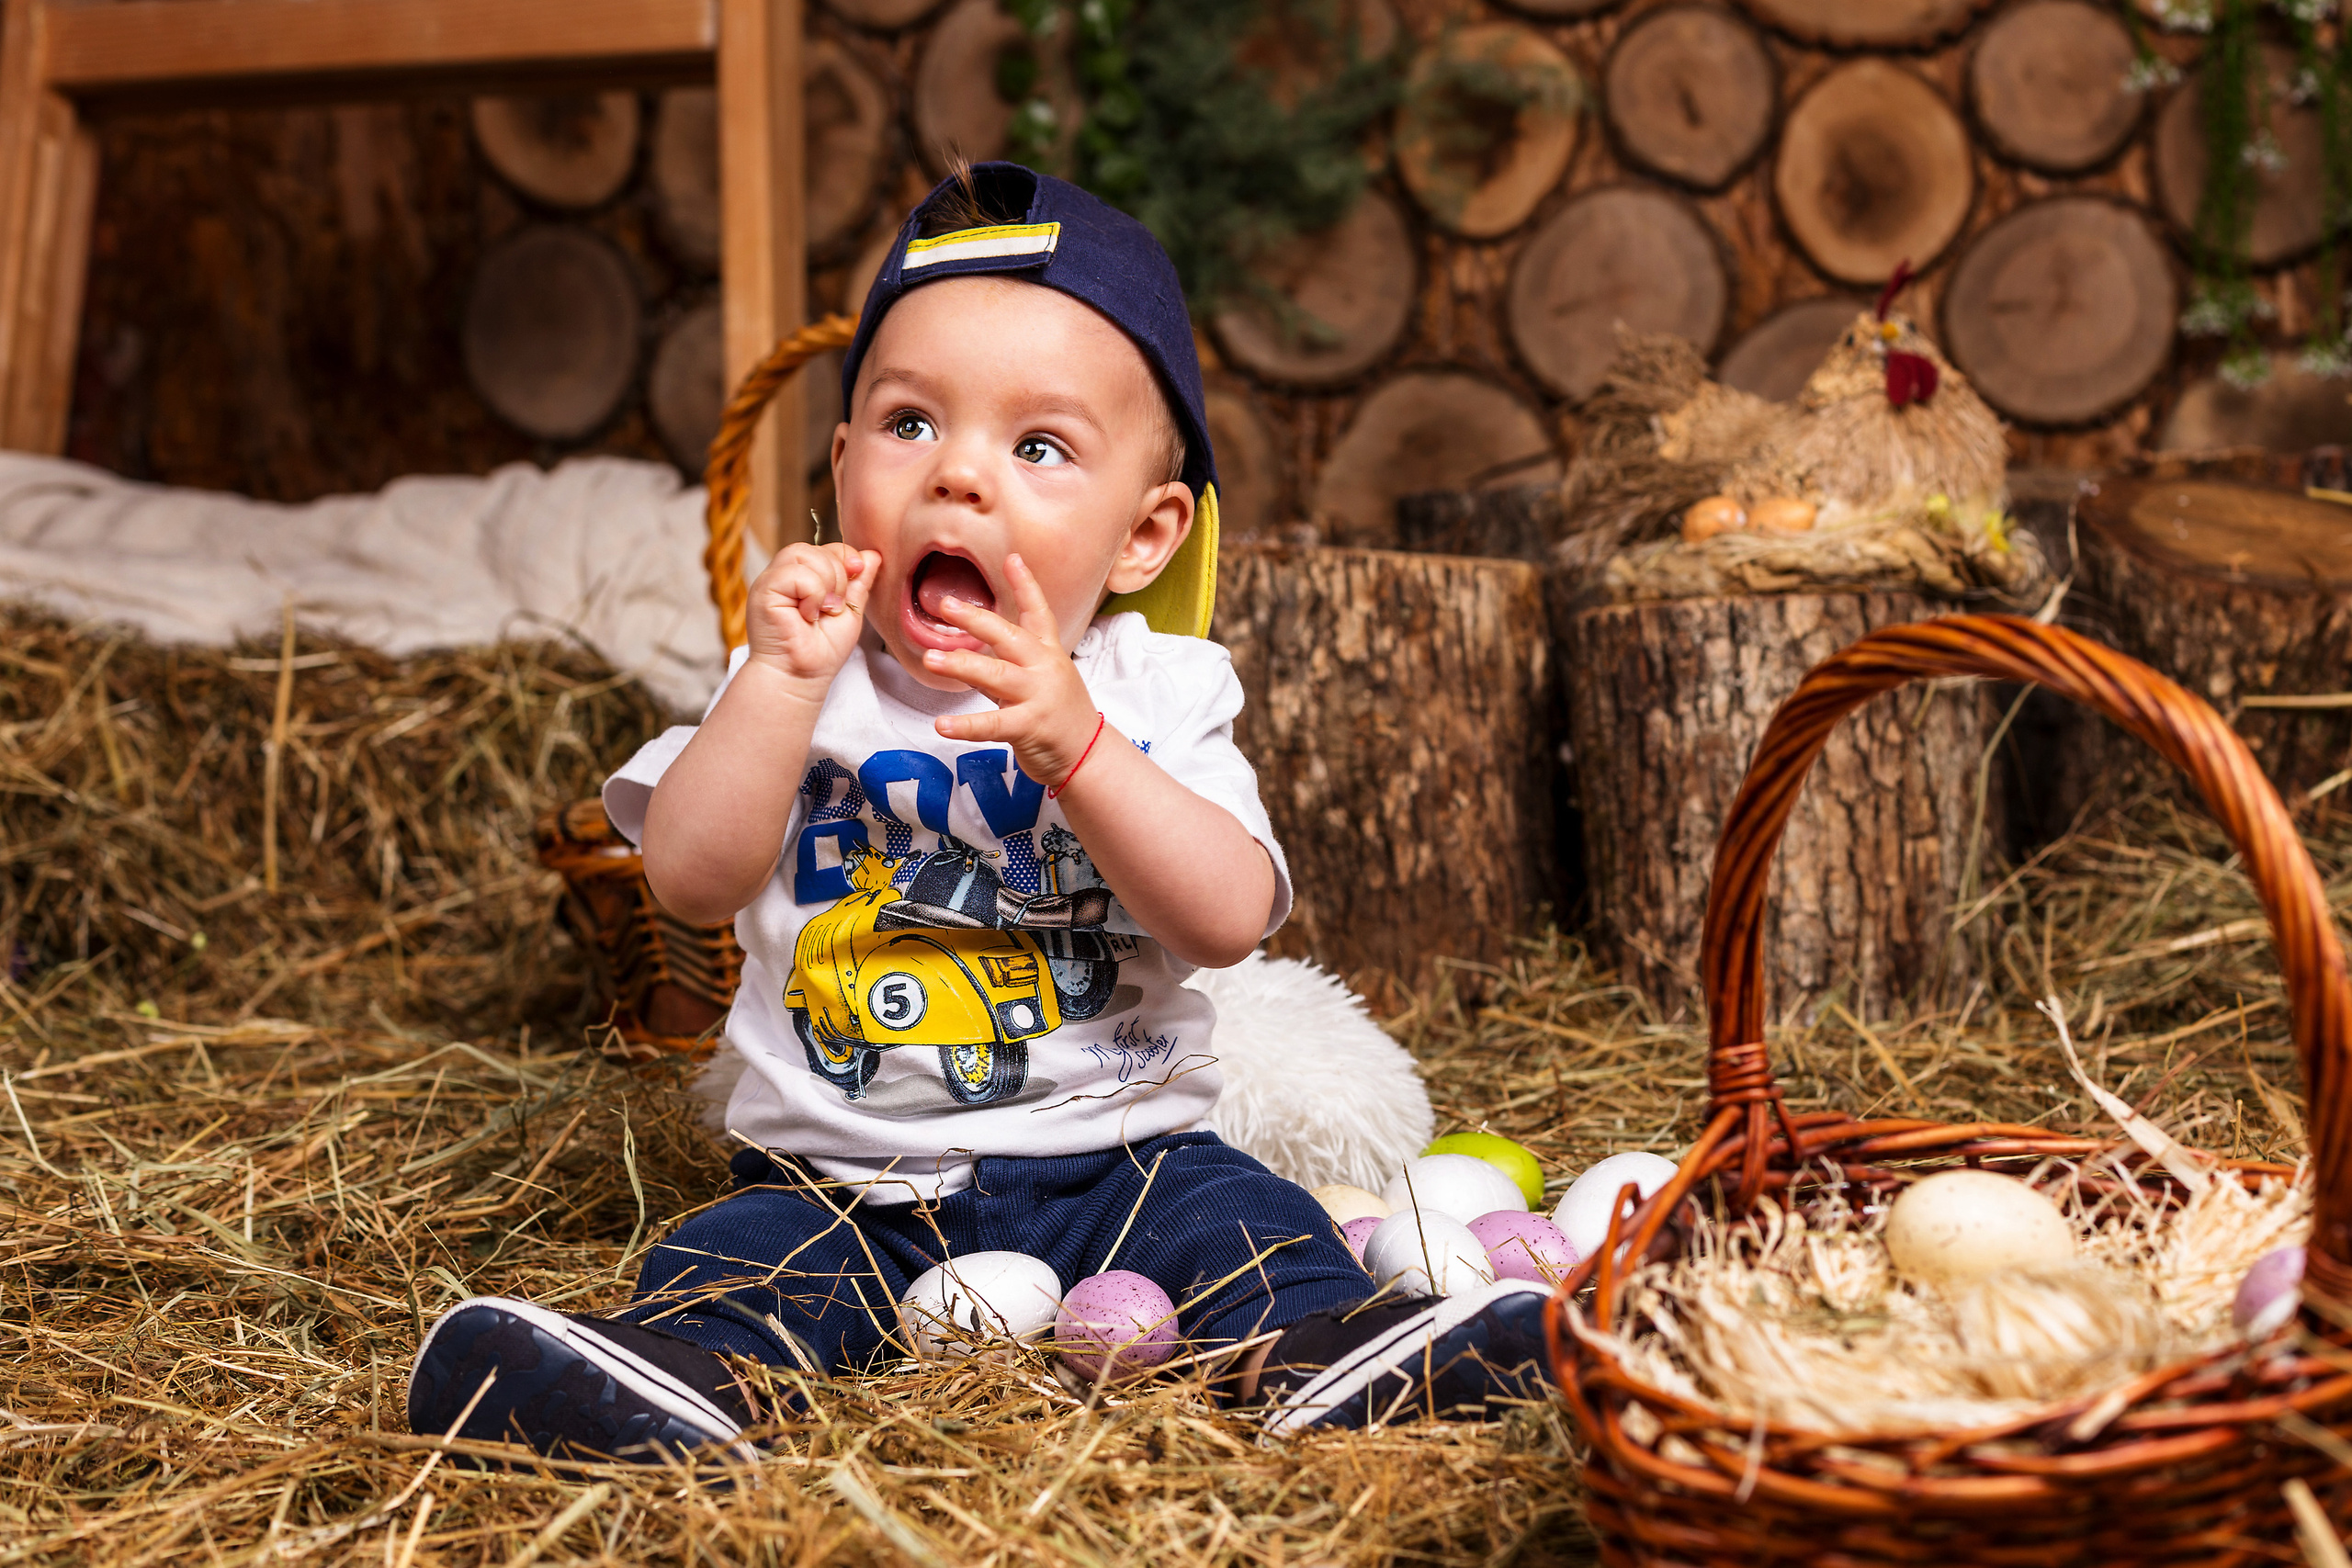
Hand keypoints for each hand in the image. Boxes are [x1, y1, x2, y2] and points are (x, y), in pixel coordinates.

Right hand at [744, 542, 880, 694]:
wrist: (803, 677)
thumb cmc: (822, 652)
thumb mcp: (850, 611)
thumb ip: (859, 582)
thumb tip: (872, 554)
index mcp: (803, 577)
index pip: (827, 548)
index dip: (846, 559)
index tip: (857, 576)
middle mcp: (785, 575)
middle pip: (817, 548)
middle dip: (838, 576)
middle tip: (832, 608)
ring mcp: (771, 581)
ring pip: (805, 554)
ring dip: (825, 584)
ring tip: (821, 612)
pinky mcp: (764, 590)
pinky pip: (796, 573)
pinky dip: (812, 594)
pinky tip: (807, 615)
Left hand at [922, 553, 1101, 784]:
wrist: (1086, 754)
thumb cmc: (1059, 716)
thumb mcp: (1035, 682)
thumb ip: (1002, 666)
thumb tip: (966, 654)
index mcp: (1048, 654)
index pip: (1038, 613)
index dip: (1026, 585)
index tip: (1012, 558)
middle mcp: (1044, 669)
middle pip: (1009, 637)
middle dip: (977, 620)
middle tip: (945, 605)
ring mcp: (1037, 696)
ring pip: (996, 675)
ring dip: (962, 665)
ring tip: (930, 658)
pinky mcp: (1029, 726)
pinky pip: (993, 724)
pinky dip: (966, 726)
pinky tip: (942, 725)